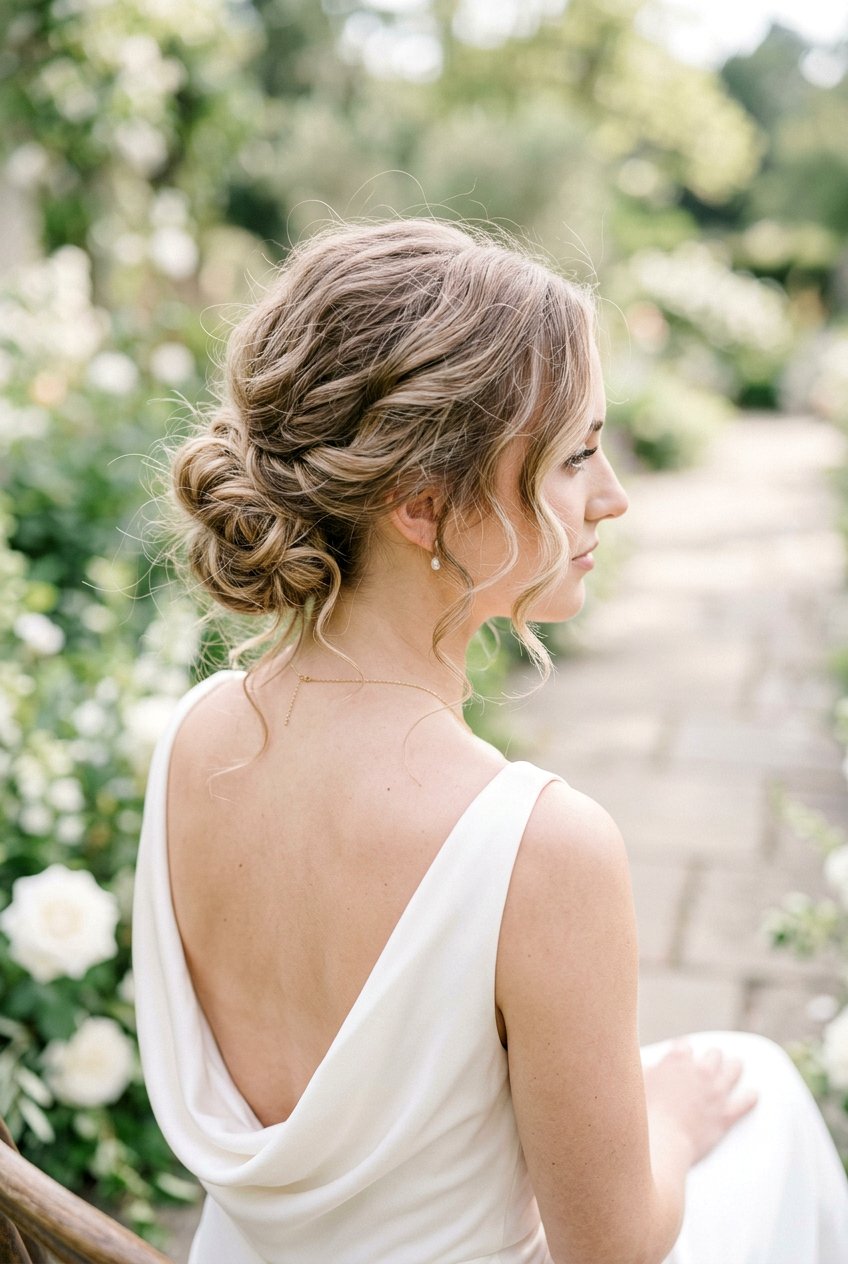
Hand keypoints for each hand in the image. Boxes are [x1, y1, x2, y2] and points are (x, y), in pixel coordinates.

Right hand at [643, 1040, 758, 1167]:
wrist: (661, 1143)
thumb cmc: (642, 1115)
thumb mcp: (635, 1082)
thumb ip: (643, 1071)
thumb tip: (640, 1066)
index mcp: (676, 1060)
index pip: (684, 1046)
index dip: (683, 1050)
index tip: (683, 1053)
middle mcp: (700, 1071)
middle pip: (713, 1054)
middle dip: (711, 1057)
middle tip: (710, 1061)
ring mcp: (715, 1092)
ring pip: (733, 1069)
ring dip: (734, 1067)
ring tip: (735, 1066)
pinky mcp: (725, 1115)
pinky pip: (745, 1102)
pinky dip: (750, 1097)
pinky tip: (753, 1094)